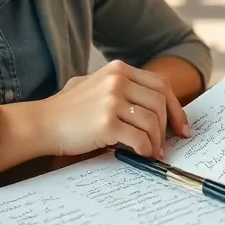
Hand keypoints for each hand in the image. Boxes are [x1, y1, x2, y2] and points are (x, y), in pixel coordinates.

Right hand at [41, 61, 190, 158]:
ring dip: (156, 142)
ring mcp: (111, 100)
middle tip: (166, 145)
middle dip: (168, 127)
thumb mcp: (97, 87)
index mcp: (118, 69)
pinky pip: (140, 138)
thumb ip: (125, 90)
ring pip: (152, 122)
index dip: (175, 108)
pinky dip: (146, 150)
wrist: (42, 123)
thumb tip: (159, 110)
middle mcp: (117, 80)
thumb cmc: (70, 111)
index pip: (160, 85)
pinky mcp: (106, 122)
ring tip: (152, 153)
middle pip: (160, 103)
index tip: (181, 127)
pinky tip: (141, 155)